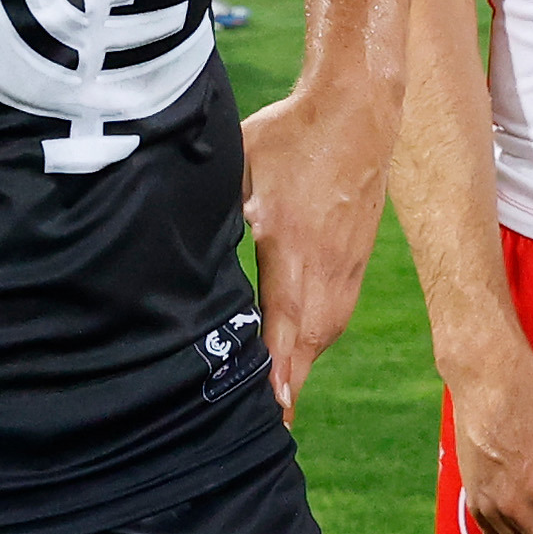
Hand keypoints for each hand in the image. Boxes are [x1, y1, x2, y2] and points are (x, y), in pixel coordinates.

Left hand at [239, 86, 391, 418]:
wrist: (360, 109)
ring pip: (328, 328)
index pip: (284, 322)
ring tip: (285, 398)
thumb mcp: (241, 168)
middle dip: (291, 383)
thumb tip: (173, 243)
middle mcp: (327, 264)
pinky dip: (320, 337)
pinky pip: (338, 309)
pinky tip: (304, 348)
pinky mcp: (357, 256)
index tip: (272, 408)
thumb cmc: (291, 134)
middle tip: (274, 424)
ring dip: (305, 363)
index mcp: (293, 245)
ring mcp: (348, 263)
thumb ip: (216, 215)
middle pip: (310, 339)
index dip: (275, 369)